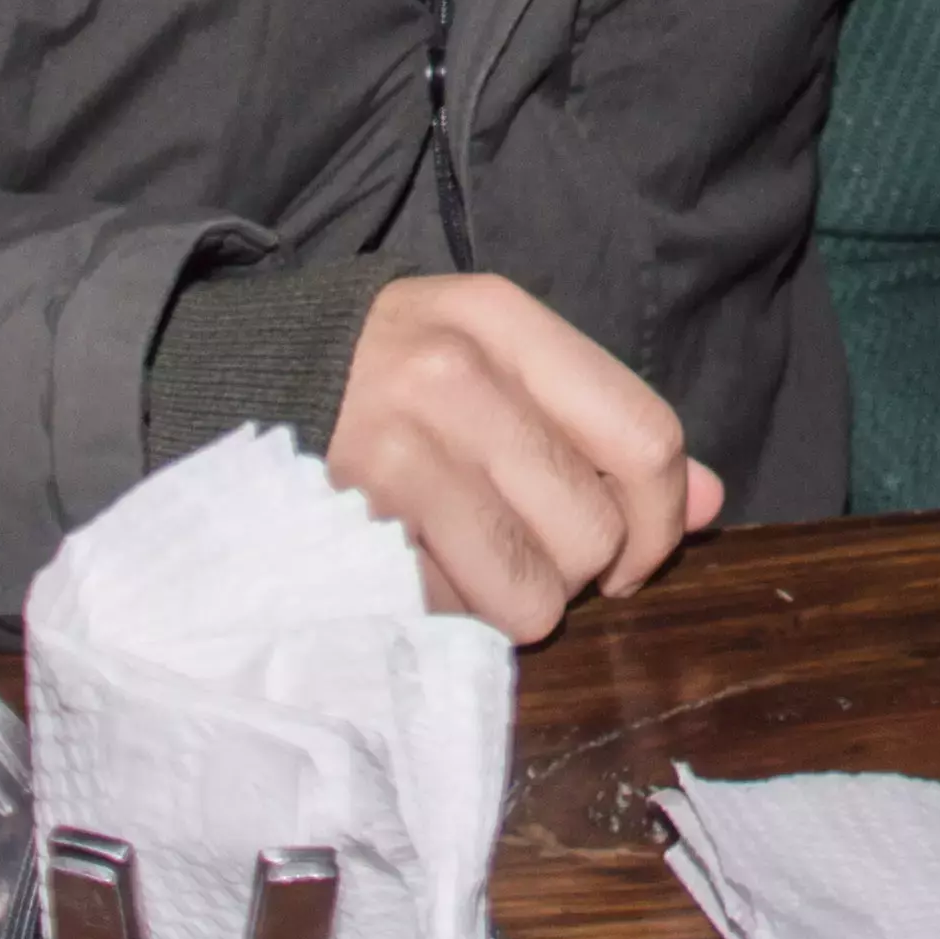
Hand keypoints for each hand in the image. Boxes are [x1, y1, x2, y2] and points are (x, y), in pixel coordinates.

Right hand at [321, 273, 723, 635]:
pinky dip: (449, 614)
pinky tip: (421, 567)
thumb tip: (712, 502)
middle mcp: (455, 377)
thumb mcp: (494, 359)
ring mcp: (395, 453)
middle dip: (578, 569)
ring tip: (478, 565)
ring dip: (517, 604)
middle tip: (532, 551)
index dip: (659, 517)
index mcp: (504, 322)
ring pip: (533, 593)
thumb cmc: (387, 372)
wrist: (228, 377)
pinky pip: (452, 616)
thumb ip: (602, 424)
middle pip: (593, 530)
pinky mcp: (348, 527)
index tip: (633, 553)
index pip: (643, 435)